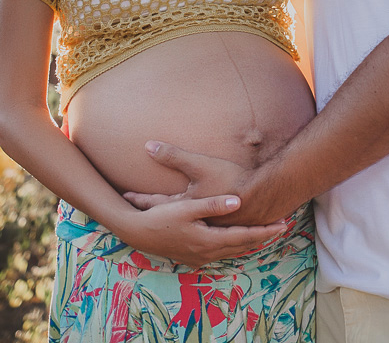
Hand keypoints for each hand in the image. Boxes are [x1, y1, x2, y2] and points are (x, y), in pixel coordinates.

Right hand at [117, 194, 286, 267]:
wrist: (137, 232)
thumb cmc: (161, 218)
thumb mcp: (187, 207)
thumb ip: (214, 205)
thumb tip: (238, 202)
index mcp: (209, 241)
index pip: (245, 237)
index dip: (265, 232)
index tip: (282, 225)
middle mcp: (207, 253)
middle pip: (242, 246)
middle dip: (262, 238)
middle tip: (280, 229)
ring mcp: (199, 258)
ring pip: (232, 252)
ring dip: (249, 243)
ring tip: (265, 235)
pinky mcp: (192, 257)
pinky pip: (221, 253)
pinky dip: (234, 247)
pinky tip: (236, 242)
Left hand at [125, 140, 284, 225]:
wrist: (263, 196)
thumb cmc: (230, 179)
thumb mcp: (198, 165)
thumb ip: (173, 156)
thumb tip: (148, 146)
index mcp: (187, 208)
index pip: (157, 204)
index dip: (141, 200)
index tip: (125, 197)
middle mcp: (197, 224)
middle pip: (171, 222)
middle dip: (154, 220)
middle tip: (138, 220)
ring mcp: (213, 232)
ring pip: (186, 231)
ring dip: (175, 231)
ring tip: (164, 232)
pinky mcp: (228, 232)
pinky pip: (208, 240)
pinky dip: (197, 239)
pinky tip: (201, 242)